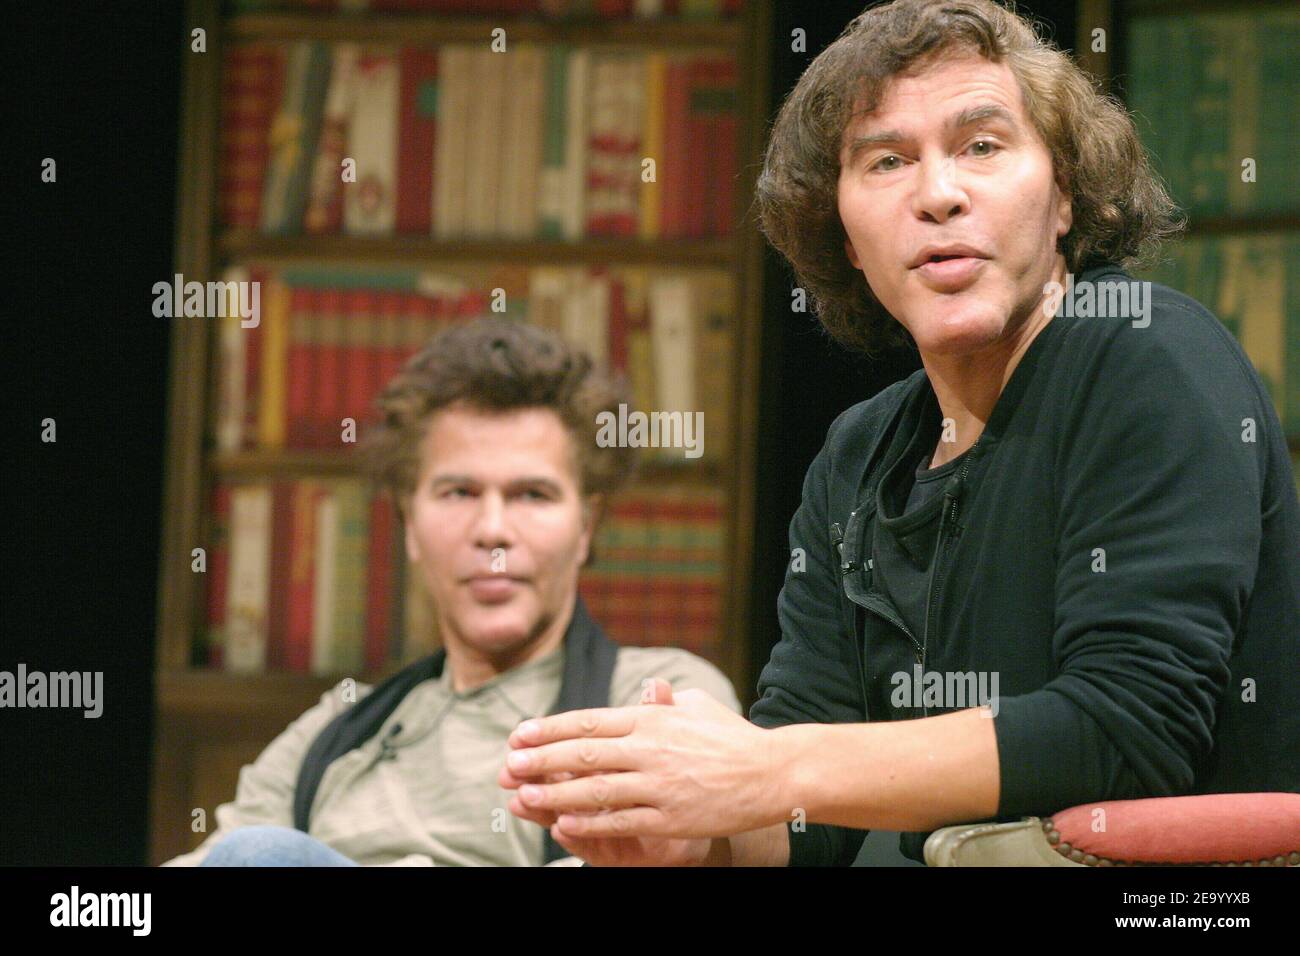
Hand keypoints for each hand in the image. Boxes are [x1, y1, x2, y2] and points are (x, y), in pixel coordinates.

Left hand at [499, 677, 782, 842]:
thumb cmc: (733, 737)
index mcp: (652, 718)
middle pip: (584, 753)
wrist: (774, 772)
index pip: (589, 720)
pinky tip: (563, 825)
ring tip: (523, 797)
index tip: (519, 735)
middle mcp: (650, 748)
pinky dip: (590, 823)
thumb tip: (646, 691)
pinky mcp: (670, 817)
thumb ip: (663, 702)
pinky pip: (621, 821)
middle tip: (508, 766)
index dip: (549, 729)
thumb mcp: (696, 707)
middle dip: (540, 761)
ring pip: (595, 790)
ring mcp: (660, 785)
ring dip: (555, 795)